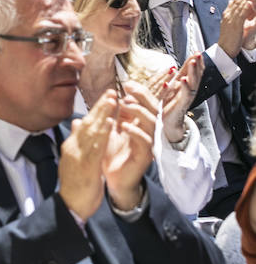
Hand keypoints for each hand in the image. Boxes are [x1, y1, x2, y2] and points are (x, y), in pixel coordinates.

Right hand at [58, 90, 117, 219]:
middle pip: (87, 123)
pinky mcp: (86, 165)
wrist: (71, 205)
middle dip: (100, 107)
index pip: (83, 124)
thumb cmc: (75, 185)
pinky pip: (97, 146)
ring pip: (92, 131)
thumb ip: (76, 141)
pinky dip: (103, 133)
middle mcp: (73, 148)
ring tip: (112, 102)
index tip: (106, 98)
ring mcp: (78, 156)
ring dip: (102, 115)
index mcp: (71, 146)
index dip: (95, 110)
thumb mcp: (74, 160)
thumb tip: (76, 122)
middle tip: (111, 92)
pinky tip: (110, 123)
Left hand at [103, 83, 157, 209]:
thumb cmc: (111, 154)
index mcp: (140, 124)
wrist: (111, 179)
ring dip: (138, 112)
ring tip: (125, 105)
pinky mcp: (146, 156)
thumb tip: (110, 95)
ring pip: (151, 124)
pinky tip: (124, 127)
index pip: (145, 104)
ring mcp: (149, 144)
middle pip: (153, 110)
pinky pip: (145, 142)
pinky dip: (135, 132)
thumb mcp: (110, 130)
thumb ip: (113, 115)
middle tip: (129, 89)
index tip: (126, 84)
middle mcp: (148, 132)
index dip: (139, 93)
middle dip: (142, 97)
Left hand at [154, 54, 202, 142]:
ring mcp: (186, 98)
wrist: (166, 125)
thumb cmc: (168, 106)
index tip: (197, 52)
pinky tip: (183, 80)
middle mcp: (187, 91)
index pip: (191, 71)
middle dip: (197, 64)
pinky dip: (184, 87)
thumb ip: (171, 79)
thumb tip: (172, 67)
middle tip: (198, 54)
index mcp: (184, 86)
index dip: (194, 62)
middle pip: (195, 75)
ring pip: (192, 83)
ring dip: (192, 73)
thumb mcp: (169, 89)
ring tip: (192, 63)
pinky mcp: (181, 106)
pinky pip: (184, 95)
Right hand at [218, 0, 255, 56]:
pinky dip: (245, 8)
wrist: (224, 49)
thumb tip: (229, 2)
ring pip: (239, 6)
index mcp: (227, 14)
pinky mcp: (235, 25)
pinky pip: (241, 15)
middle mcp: (228, 15)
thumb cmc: (228, 38)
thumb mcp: (228, 22)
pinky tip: (249, 2)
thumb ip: (229, 12)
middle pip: (236, 1)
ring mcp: (231, 20)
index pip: (234, 1)